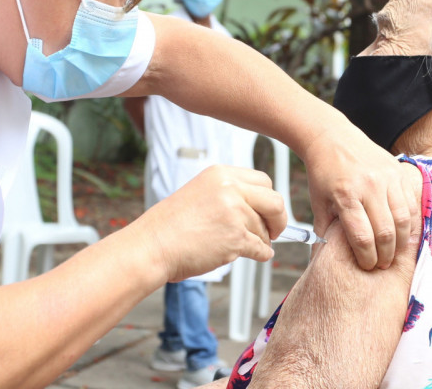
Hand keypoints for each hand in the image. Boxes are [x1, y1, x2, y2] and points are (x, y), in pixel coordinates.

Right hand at [139, 165, 286, 281]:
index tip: (267, 212)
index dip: (269, 199)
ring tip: (237, 246)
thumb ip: (230, 195)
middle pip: (275, 201)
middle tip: (274, 232)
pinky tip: (253, 256)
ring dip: (259, 241)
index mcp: (221, 174)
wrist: (152, 246)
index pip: (263, 181)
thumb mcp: (201, 194)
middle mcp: (230, 189)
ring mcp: (235, 213)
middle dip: (279, 219)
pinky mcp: (236, 238)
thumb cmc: (170, 226)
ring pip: (265, 230)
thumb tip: (261, 210)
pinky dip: (261, 255)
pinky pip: (262, 249)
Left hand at [303, 121, 418, 269]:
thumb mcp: (318, 203)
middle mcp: (369, 187)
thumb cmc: (323, 174)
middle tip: (382, 264)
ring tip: (393, 252)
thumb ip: (324, 231)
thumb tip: (323, 259)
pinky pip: (412, 203)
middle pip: (386, 233)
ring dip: (401, 243)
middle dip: (385, 255)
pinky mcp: (398, 172)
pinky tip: (402, 233)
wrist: (333, 139)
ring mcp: (387, 178)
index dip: (367, 258)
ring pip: (403, 220)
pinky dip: (410, 222)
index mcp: (346, 196)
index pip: (362, 238)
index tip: (367, 266)